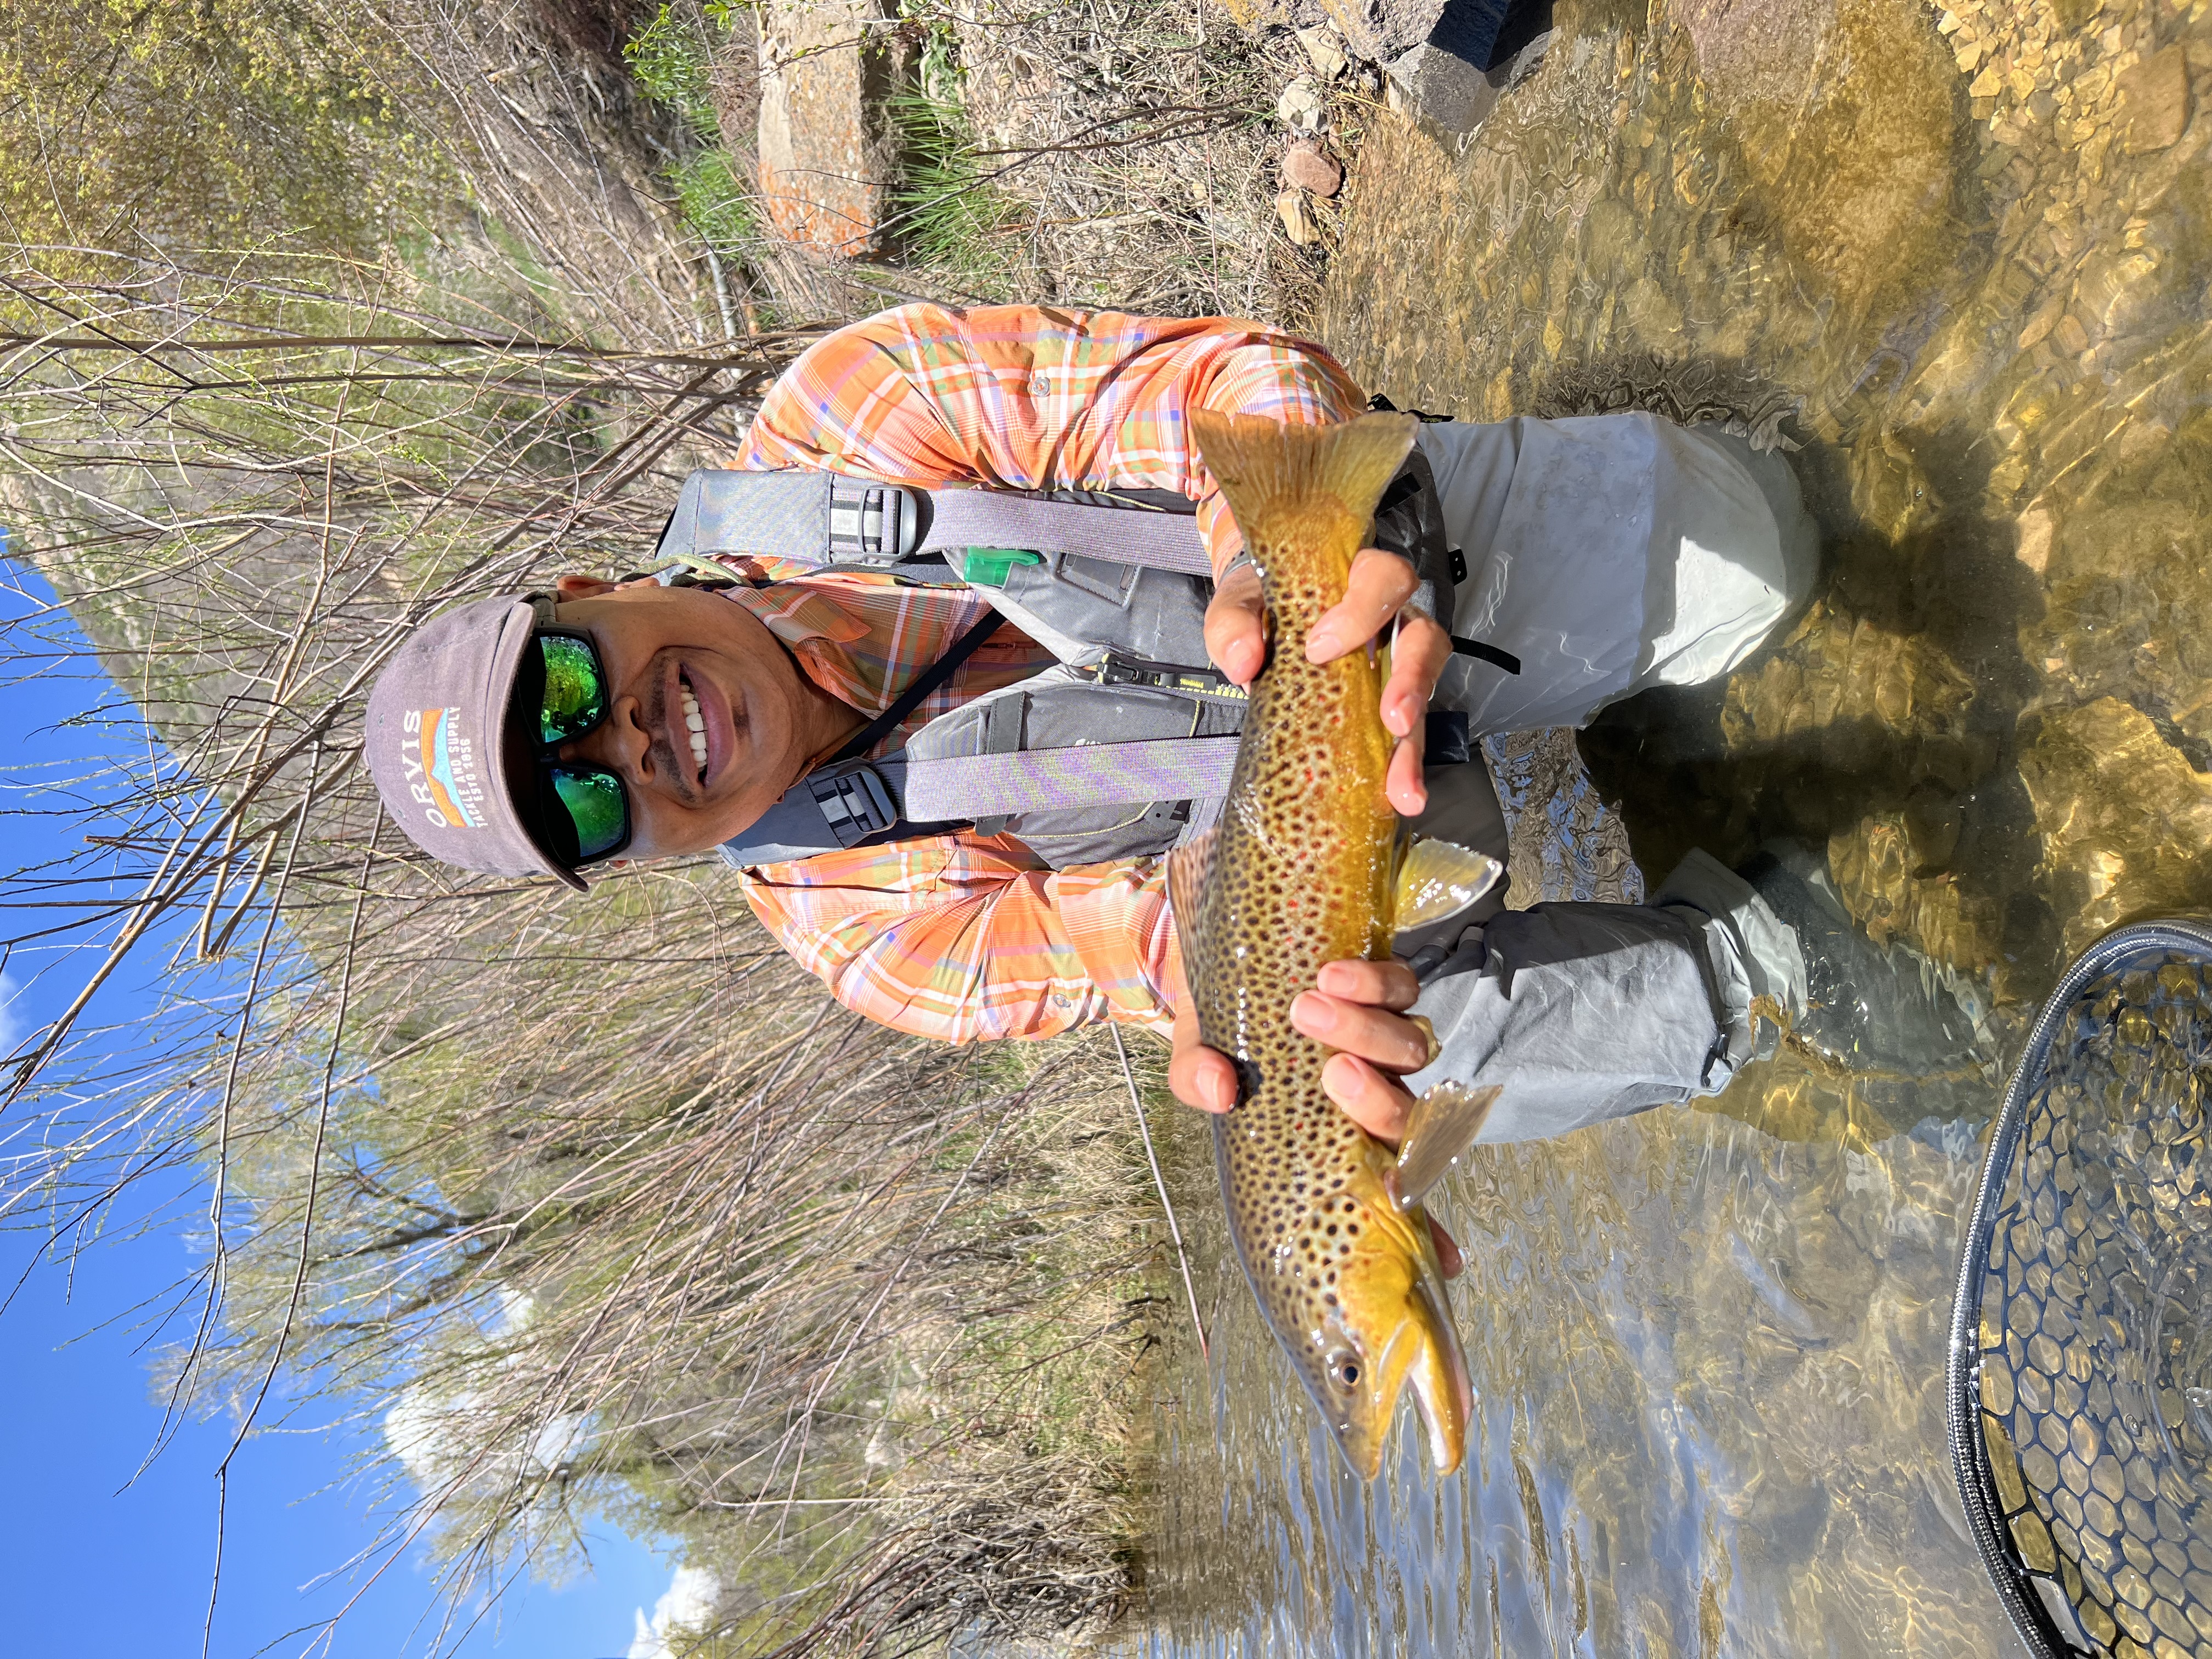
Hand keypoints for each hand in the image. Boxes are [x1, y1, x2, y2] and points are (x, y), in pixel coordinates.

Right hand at [1167, 953, 1461, 1277]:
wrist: (1227, 958)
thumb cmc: (1220, 1030)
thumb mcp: (1197, 1061)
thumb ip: (1197, 1081)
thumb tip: (1219, 1093)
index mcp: (1338, 1134)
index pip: (1393, 1188)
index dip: (1428, 1228)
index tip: (1441, 1260)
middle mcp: (1373, 1092)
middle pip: (1406, 1113)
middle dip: (1376, 1098)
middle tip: (1331, 1073)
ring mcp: (1384, 1037)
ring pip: (1411, 1048)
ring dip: (1368, 1031)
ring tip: (1307, 1008)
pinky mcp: (1386, 983)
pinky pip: (1402, 986)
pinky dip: (1373, 983)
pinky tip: (1332, 975)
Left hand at [1202, 548, 1453, 814]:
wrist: (1260, 626)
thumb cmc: (1261, 607)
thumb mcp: (1237, 605)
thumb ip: (1233, 624)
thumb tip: (1243, 662)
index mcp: (1356, 580)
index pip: (1383, 579)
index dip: (1362, 611)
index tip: (1320, 647)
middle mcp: (1389, 620)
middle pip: (1424, 638)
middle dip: (1412, 682)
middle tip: (1392, 719)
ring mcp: (1394, 664)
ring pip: (1426, 692)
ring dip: (1413, 741)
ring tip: (1402, 784)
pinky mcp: (1389, 705)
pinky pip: (1406, 733)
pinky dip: (1402, 765)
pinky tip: (1397, 795)